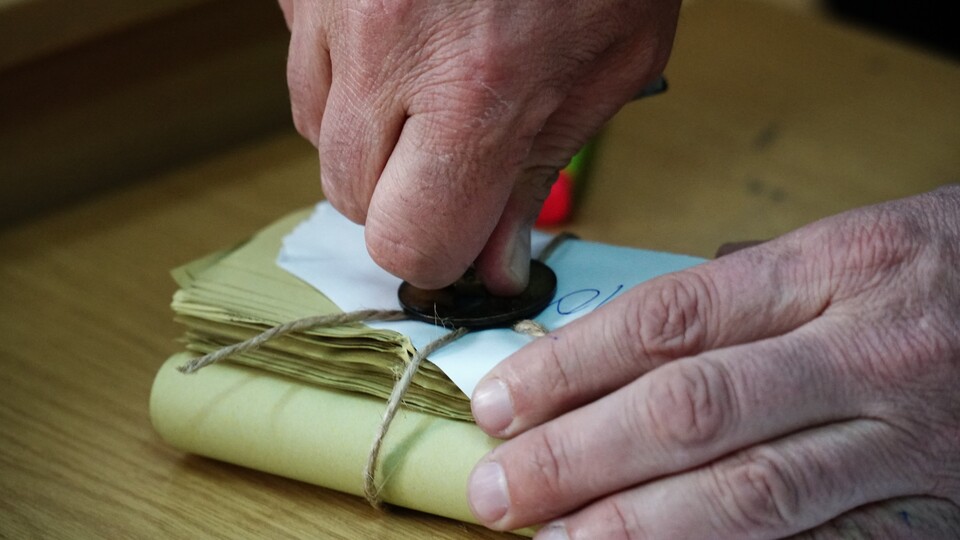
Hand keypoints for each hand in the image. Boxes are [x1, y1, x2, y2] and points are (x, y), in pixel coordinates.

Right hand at [278, 0, 680, 293]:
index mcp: (480, 92)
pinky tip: (397, 41)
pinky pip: (303, 65)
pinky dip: (344, 74)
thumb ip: (539, 176)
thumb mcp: (610, 65)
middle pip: (348, 199)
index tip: (463, 233)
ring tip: (426, 87)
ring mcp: (336, 5)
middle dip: (400, 196)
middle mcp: (391, 50)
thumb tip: (493, 265)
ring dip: (366, 137)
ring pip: (317, 136)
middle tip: (453, 154)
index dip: (438, 250)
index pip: (407, 241)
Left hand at [467, 186, 959, 537]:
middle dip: (580, 456)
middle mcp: (871, 352)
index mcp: (840, 267)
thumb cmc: (959, 269)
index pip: (669, 319)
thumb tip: (643, 330)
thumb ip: (756, 288)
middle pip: (691, 411)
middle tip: (502, 486)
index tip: (502, 401)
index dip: (571, 366)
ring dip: (639, 528)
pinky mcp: (935, 512)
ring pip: (751, 495)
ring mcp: (908, 441)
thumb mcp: (863, 243)